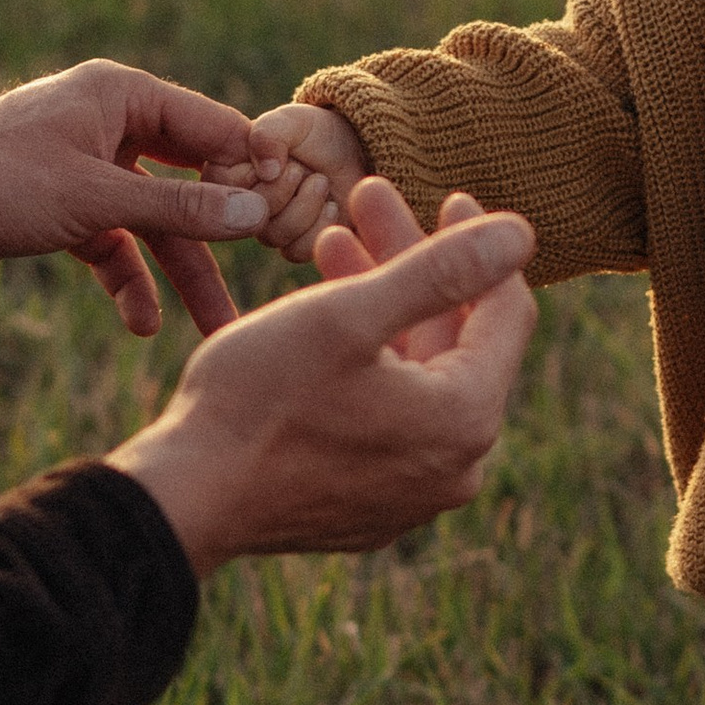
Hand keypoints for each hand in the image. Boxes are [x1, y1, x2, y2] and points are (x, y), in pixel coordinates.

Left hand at [0, 60, 288, 341]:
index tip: (291, 225)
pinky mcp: (59, 208)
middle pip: (189, 180)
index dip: (253, 174)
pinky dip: (127, 280)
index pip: (216, 128)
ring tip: (210, 331)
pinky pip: (113, 245)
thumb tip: (256, 213)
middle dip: (219, 238)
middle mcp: (110, 125)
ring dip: (178, 273)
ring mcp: (85, 168)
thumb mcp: (98, 199)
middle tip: (264, 286)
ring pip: (152, 222)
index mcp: (123, 96)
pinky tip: (140, 323)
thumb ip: (180, 207)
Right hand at [107, 179, 537, 574]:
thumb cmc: (260, 399)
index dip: (479, 245)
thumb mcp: (350, 314)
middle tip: (370, 201)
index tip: (449, 196)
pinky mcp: (369, 508)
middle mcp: (454, 469)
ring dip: (381, 306)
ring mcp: (411, 496)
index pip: (505, 313)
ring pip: (415, 376)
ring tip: (331, 245)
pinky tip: (323, 317)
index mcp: (464, 419)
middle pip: (454, 341)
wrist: (183, 501)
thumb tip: (522, 233)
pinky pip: (388, 419)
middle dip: (413, 263)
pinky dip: (366, 363)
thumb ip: (441, 269)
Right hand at [243, 99, 370, 257]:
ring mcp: (269, 228)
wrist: (352, 152)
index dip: (258, 175)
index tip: (282, 157)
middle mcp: (242, 205)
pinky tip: (331, 206)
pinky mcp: (296, 245)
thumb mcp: (292, 122)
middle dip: (284, 190)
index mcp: (229, 174)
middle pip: (248, 217)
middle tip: (302, 169)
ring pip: (274, 236)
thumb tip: (266, 171)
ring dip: (306, 206)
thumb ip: (269, 134)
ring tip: (321, 182)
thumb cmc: (315, 134)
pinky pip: (298, 251)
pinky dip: (320, 226)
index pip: (225, 189)